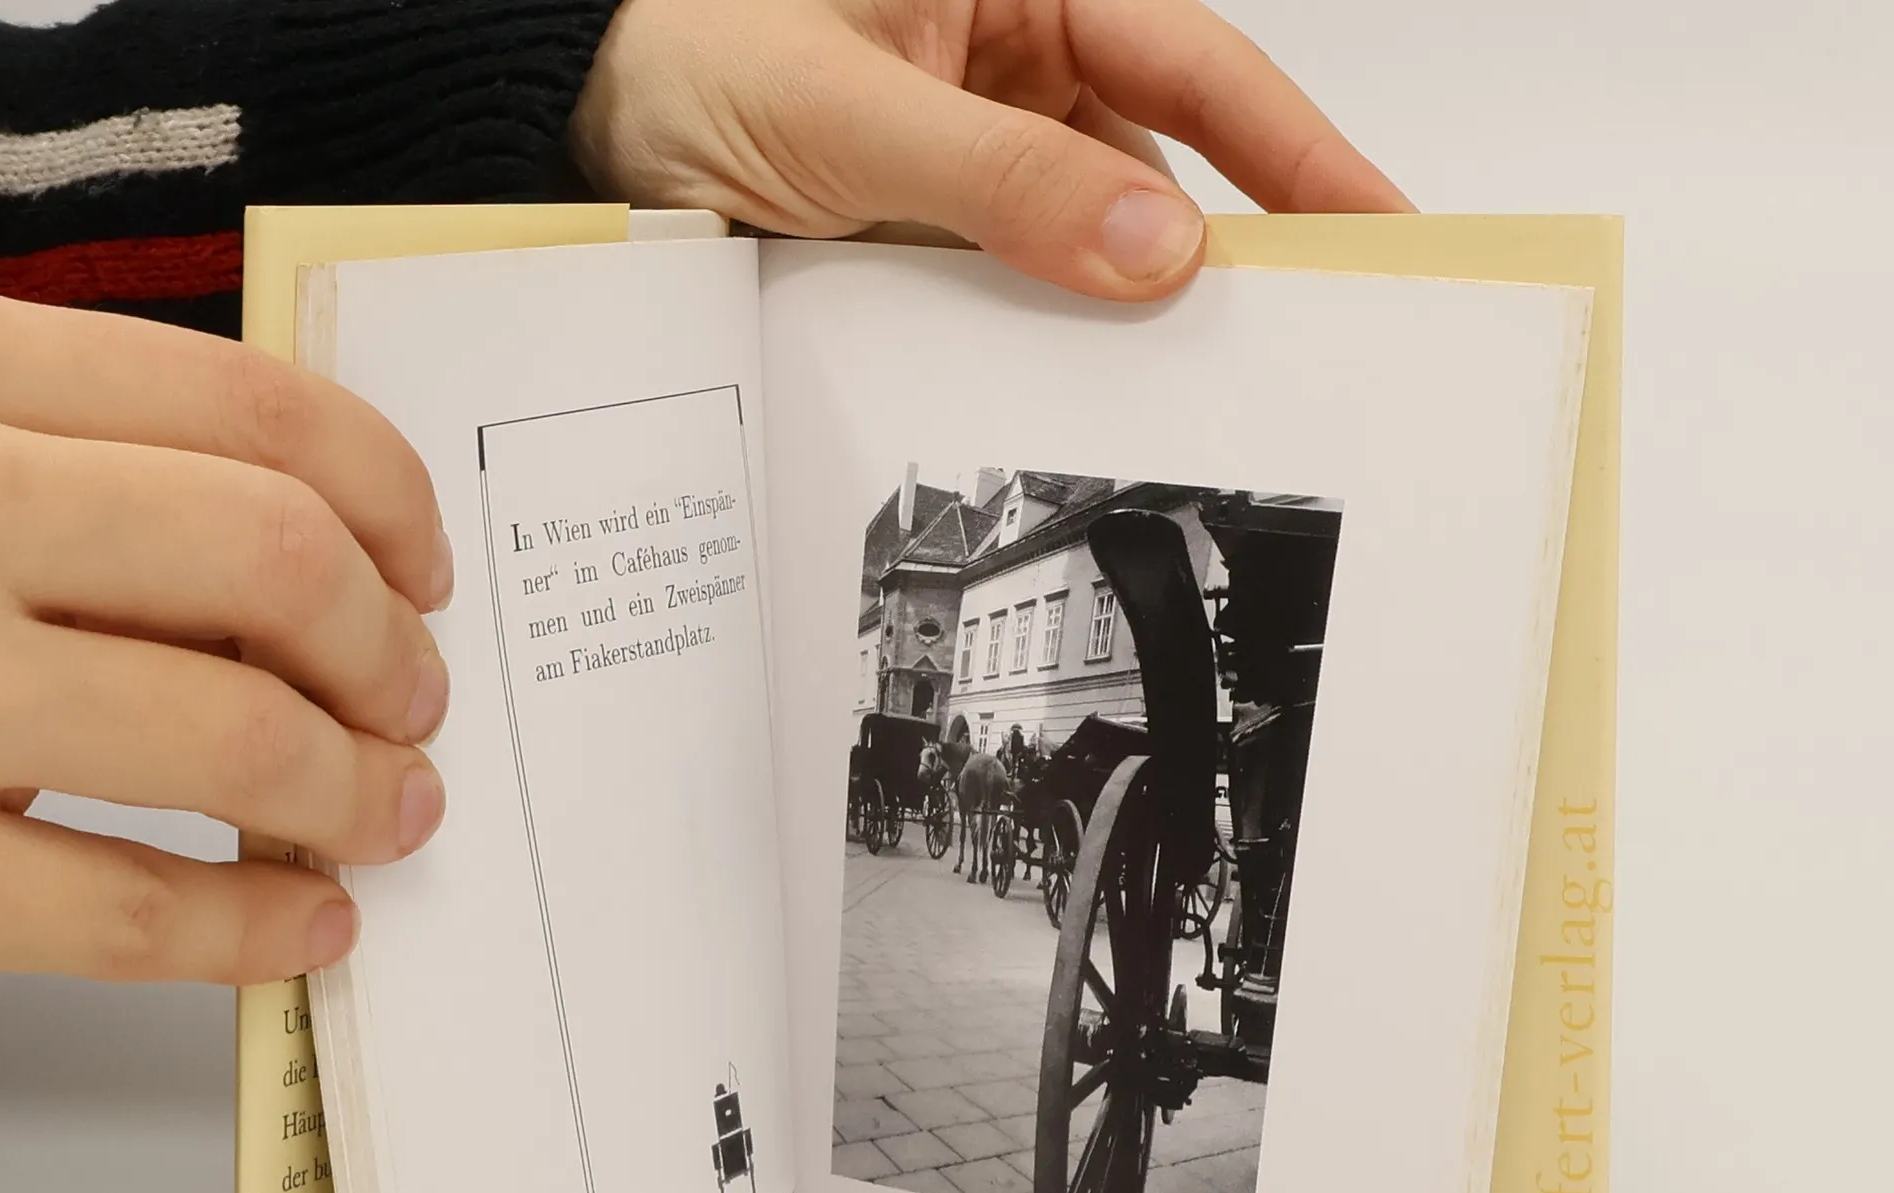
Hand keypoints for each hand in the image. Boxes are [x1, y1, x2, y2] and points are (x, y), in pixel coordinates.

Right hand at [0, 294, 451, 984]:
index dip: (390, 501)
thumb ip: (64, 462)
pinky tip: (308, 928)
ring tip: (390, 814)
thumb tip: (299, 577)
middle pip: (277, 569)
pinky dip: (251, 927)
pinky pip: (124, 910)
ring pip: (231, 738)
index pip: (258, 413)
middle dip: (388, 656)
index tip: (428, 570)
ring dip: (354, 790)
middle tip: (416, 708)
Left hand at [570, 0, 1412, 301]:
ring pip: (1098, 222)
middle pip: (1167, 147)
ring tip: (1192, 382)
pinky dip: (1051, 321)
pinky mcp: (944, 206)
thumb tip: (1157, 246)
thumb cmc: (683, 55)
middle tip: (1317, 333)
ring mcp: (982, 133)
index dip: (1300, 149)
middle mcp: (1016, 45)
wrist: (576, 114)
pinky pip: (1027, 266)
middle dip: (1231, 241)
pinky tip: (1076, 375)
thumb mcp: (849, 120)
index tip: (1382, 226)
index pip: (1197, 60)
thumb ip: (1005, 182)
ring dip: (1129, 300)